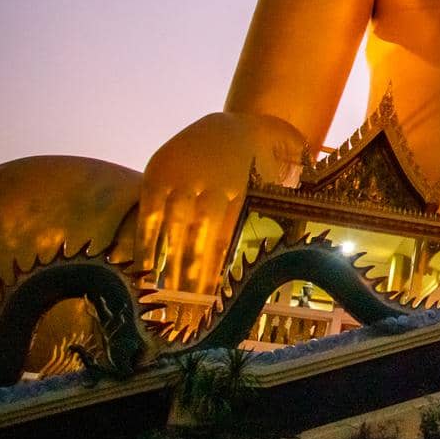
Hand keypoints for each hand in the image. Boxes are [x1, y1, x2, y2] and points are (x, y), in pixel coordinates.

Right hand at [137, 112, 306, 293]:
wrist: (236, 122)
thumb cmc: (266, 168)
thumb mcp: (282, 186)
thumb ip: (284, 213)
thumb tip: (295, 248)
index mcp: (241, 190)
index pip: (223, 241)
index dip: (215, 273)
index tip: (211, 303)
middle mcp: (207, 185)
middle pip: (195, 242)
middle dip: (189, 282)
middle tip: (185, 317)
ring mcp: (180, 179)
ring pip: (169, 232)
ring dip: (166, 270)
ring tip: (164, 304)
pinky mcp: (157, 174)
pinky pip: (146, 215)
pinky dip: (145, 244)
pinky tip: (144, 271)